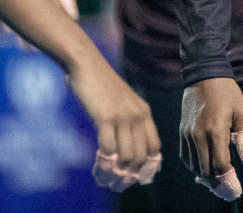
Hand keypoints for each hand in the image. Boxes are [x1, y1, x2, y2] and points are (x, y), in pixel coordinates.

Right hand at [66, 54, 161, 190]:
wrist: (88, 65)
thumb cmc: (103, 85)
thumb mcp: (125, 102)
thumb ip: (129, 120)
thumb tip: (128, 146)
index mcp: (145, 112)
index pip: (155, 145)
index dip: (147, 162)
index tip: (136, 171)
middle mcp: (138, 115)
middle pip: (143, 154)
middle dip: (132, 170)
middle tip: (120, 176)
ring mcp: (123, 117)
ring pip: (128, 155)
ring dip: (118, 168)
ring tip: (109, 171)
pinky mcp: (105, 118)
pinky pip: (108, 148)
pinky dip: (104, 158)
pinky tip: (99, 158)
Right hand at [181, 77, 242, 200]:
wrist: (203, 75)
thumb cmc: (228, 93)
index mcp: (216, 130)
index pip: (220, 164)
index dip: (229, 179)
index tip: (236, 187)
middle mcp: (199, 135)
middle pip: (205, 169)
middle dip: (217, 181)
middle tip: (227, 187)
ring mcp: (188, 134)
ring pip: (194, 166)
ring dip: (205, 175)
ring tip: (217, 179)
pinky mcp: (181, 132)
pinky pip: (185, 157)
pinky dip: (194, 166)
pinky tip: (203, 167)